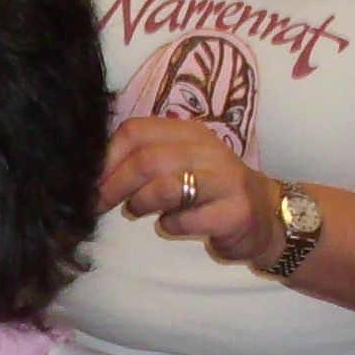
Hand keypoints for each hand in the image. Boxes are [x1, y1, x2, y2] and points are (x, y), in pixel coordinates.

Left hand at [99, 118, 279, 265]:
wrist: (264, 214)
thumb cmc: (209, 189)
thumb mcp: (180, 162)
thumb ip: (145, 158)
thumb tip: (94, 172)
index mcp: (188, 132)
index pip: (136, 130)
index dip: (106, 156)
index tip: (90, 179)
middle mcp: (208, 150)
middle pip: (146, 161)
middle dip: (114, 185)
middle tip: (99, 204)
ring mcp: (225, 180)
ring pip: (166, 187)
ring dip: (141, 203)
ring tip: (137, 210)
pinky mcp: (234, 213)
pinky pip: (187, 219)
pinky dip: (171, 225)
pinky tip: (173, 224)